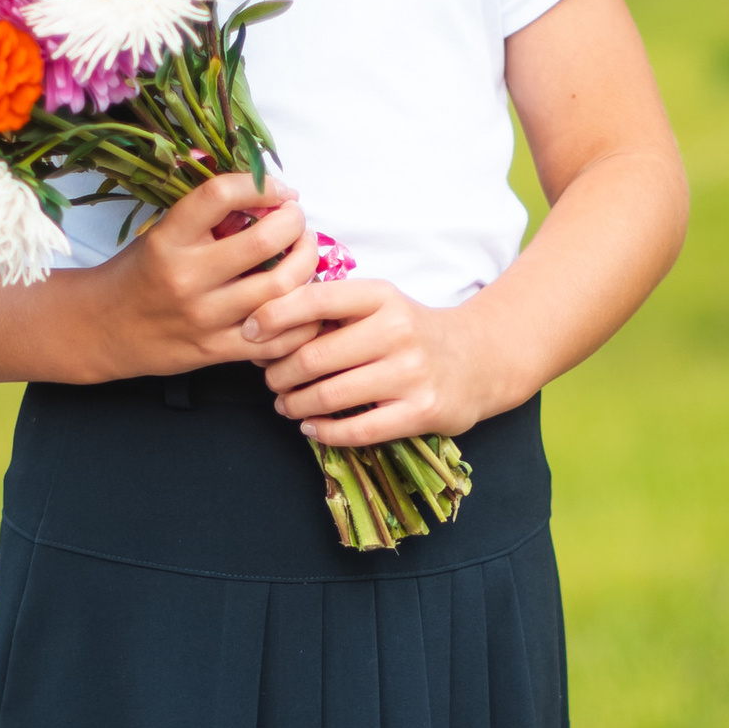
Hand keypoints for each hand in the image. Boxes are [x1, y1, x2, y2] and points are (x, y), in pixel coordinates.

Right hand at [90, 172, 317, 377]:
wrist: (100, 330)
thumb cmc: (138, 275)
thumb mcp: (161, 235)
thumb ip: (208, 219)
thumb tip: (266, 196)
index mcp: (168, 239)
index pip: (220, 195)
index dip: (260, 183)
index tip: (278, 188)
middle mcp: (186, 277)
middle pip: (265, 240)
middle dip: (295, 223)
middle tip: (296, 220)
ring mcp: (204, 317)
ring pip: (280, 289)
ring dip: (306, 264)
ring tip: (303, 254)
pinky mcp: (216, 351)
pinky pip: (278, 337)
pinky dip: (301, 317)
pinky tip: (300, 300)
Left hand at [249, 261, 500, 445]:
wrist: (479, 360)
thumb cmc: (411, 331)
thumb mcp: (379, 305)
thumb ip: (331, 309)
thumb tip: (262, 324)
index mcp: (382, 295)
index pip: (314, 299)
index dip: (272, 317)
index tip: (249, 334)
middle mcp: (398, 330)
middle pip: (313, 356)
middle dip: (279, 373)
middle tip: (270, 380)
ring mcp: (411, 373)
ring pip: (329, 395)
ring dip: (295, 404)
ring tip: (285, 404)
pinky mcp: (421, 412)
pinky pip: (356, 430)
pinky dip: (323, 432)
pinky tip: (311, 427)